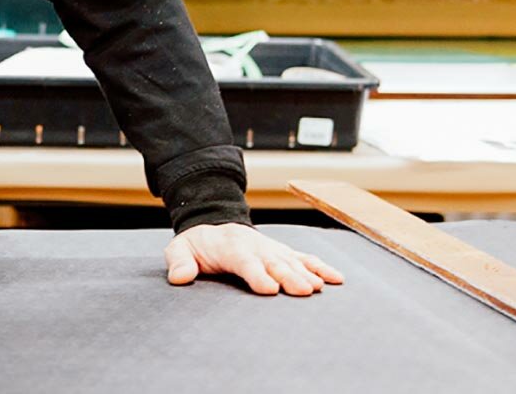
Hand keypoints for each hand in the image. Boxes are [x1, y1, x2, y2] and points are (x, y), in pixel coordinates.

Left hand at [164, 223, 344, 295]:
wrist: (214, 224)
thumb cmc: (198, 244)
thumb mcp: (180, 249)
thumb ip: (178, 261)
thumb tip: (179, 277)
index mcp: (231, 247)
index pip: (245, 262)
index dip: (257, 275)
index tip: (269, 288)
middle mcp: (256, 247)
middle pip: (274, 263)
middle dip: (289, 277)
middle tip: (303, 291)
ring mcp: (272, 250)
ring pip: (292, 262)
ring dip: (307, 274)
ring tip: (319, 288)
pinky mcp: (284, 254)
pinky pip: (305, 259)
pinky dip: (320, 268)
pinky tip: (336, 279)